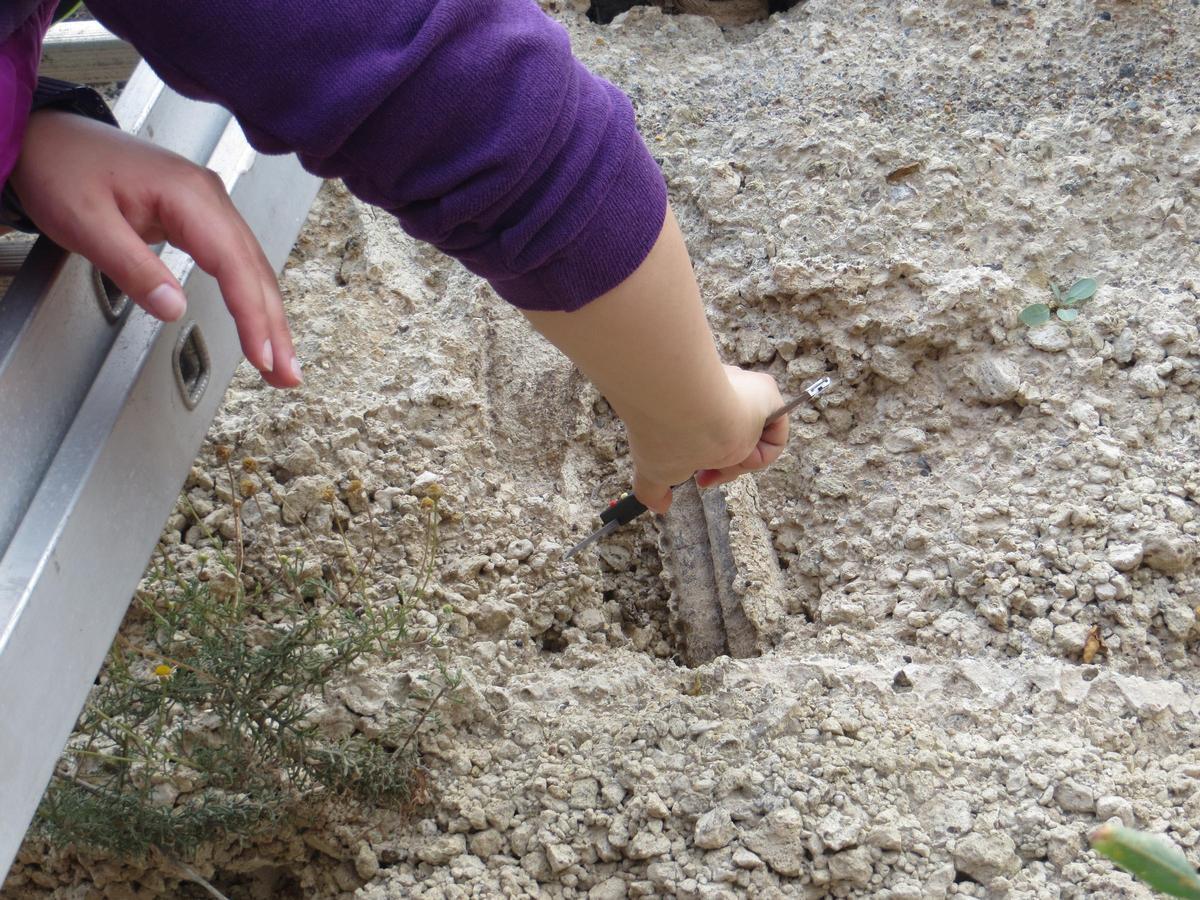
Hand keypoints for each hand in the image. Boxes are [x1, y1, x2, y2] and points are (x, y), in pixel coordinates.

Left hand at [9, 111, 299, 387]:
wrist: (49, 138)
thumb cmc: (63, 168)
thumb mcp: (86, 224)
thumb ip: (134, 268)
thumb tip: (174, 308)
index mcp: (188, 195)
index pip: (234, 265)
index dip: (251, 315)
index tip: (262, 355)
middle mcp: (209, 197)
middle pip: (255, 271)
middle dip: (275, 327)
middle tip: (287, 374)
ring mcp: (210, 205)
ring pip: (253, 269)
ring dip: (270, 317)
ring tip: (280, 362)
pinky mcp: (202, 216)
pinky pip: (238, 262)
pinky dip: (253, 297)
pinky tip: (261, 322)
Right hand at [629, 364, 786, 514]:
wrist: (681, 411)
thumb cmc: (663, 436)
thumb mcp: (654, 470)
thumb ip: (652, 489)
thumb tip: (657, 506)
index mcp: (689, 404)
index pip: (708, 435)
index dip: (706, 463)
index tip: (696, 479)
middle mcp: (716, 392)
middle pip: (733, 439)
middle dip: (722, 465)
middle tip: (706, 478)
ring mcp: (741, 389)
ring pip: (752, 439)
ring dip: (737, 461)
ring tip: (720, 460)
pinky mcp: (765, 390)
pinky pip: (774, 433)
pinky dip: (762, 454)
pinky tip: (742, 452)